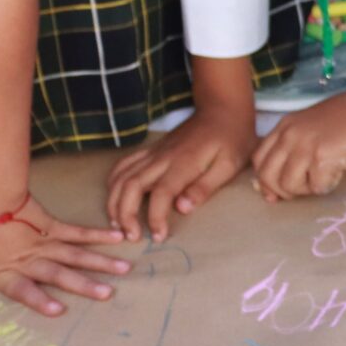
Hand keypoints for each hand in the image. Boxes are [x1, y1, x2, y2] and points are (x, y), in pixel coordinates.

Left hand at [0, 195, 129, 317]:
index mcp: (4, 270)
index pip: (23, 290)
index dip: (40, 300)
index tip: (59, 310)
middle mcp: (28, 260)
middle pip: (59, 274)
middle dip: (84, 284)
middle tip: (108, 294)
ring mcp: (43, 243)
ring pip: (75, 255)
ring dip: (100, 263)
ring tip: (122, 271)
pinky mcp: (52, 226)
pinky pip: (77, 233)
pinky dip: (97, 236)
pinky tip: (118, 238)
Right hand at [106, 106, 257, 241]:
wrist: (222, 109)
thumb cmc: (231, 139)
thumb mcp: (230, 164)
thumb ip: (205, 186)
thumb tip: (182, 208)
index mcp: (185, 162)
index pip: (161, 193)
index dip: (155, 217)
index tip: (157, 236)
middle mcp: (162, 157)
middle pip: (131, 185)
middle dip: (124, 214)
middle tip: (130, 237)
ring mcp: (153, 152)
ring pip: (121, 176)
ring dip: (114, 201)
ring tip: (118, 224)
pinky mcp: (149, 150)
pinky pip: (122, 165)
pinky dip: (113, 183)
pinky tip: (115, 199)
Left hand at [254, 75, 345, 201]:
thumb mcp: (314, 125)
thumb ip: (295, 144)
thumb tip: (280, 178)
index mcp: (285, 126)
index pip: (259, 158)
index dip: (265, 179)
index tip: (276, 191)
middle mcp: (290, 135)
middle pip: (267, 175)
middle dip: (281, 191)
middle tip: (301, 192)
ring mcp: (305, 146)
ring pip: (288, 185)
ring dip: (305, 190)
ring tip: (323, 179)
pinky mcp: (323, 158)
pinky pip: (316, 186)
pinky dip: (327, 186)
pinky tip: (338, 174)